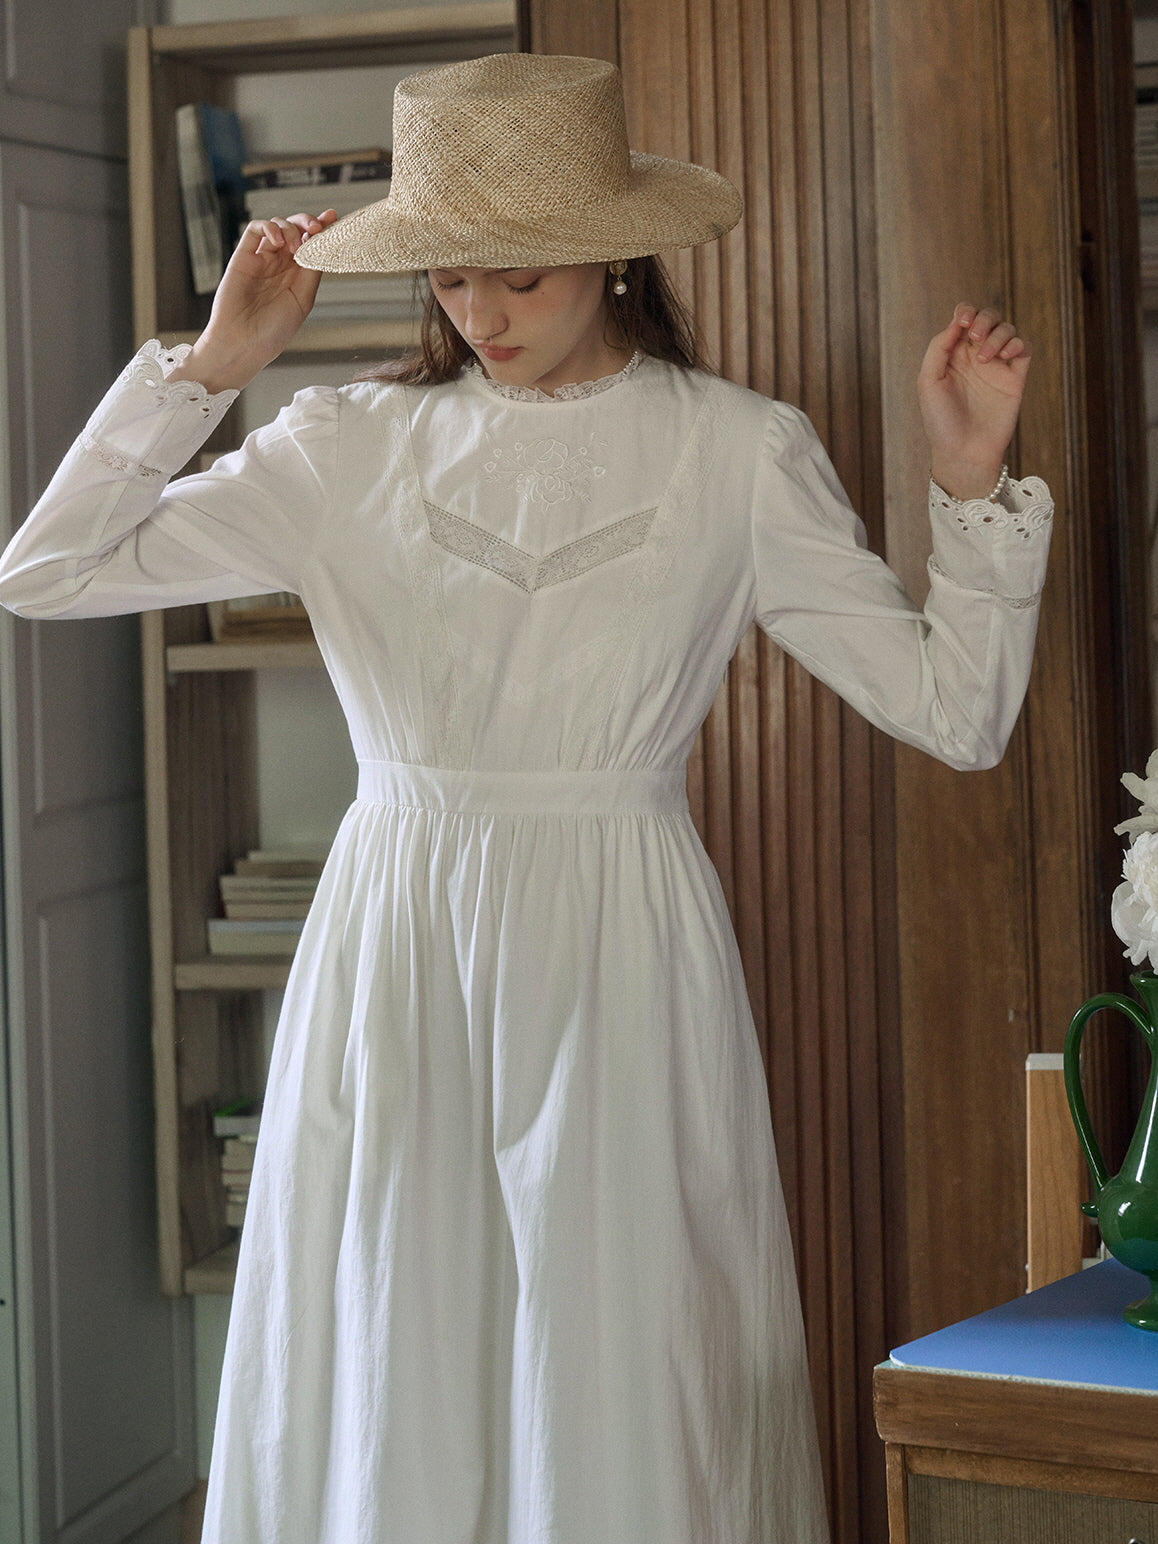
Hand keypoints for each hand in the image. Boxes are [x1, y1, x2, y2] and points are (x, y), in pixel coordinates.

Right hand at [169, 210, 339, 392]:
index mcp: (296, 276)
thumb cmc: (273, 330)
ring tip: (295, 245)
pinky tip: (278, 242)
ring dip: (291, 227)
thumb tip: (324, 244)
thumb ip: (311, 271)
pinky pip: (255, 230)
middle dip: (309, 222)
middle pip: (296, 230)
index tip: (334, 218)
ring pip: (277, 225)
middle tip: (318, 227)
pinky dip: (269, 227)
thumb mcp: (302, 299)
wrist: (244, 343)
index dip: (323, 229)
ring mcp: (261, 259)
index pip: (311, 245)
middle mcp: (280, 265)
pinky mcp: (243, 256)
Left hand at [917, 303, 1032, 500]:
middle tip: (975, 337)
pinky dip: (1018, 344)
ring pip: (1007, 330)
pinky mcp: (1015, 379)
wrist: (964, 453)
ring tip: (985, 359)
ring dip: (997, 335)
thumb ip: (938, 348)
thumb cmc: (941, 421)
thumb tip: (956, 322)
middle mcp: (975, 357)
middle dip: (983, 319)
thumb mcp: (928, 382)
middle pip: (987, 319)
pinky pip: (1024, 349)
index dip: (965, 311)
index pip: (963, 319)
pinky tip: (1005, 356)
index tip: (963, 323)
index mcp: (952, 355)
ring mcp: (996, 367)